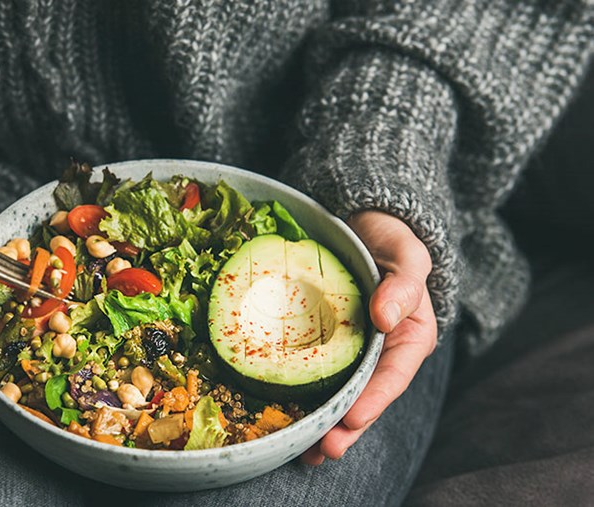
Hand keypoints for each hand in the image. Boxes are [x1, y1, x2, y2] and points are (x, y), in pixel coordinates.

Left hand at [301, 211, 436, 464]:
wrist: (364, 226)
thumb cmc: (391, 241)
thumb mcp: (407, 256)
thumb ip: (403, 285)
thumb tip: (386, 316)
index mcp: (408, 339)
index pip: (393, 377)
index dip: (374, 401)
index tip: (352, 418)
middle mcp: (381, 353)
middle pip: (365, 398)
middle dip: (345, 428)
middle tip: (322, 450)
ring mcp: (352, 352)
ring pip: (340, 395)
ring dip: (323, 425)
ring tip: (304, 452)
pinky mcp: (325, 345)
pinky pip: (314, 375)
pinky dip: (302, 399)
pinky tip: (284, 419)